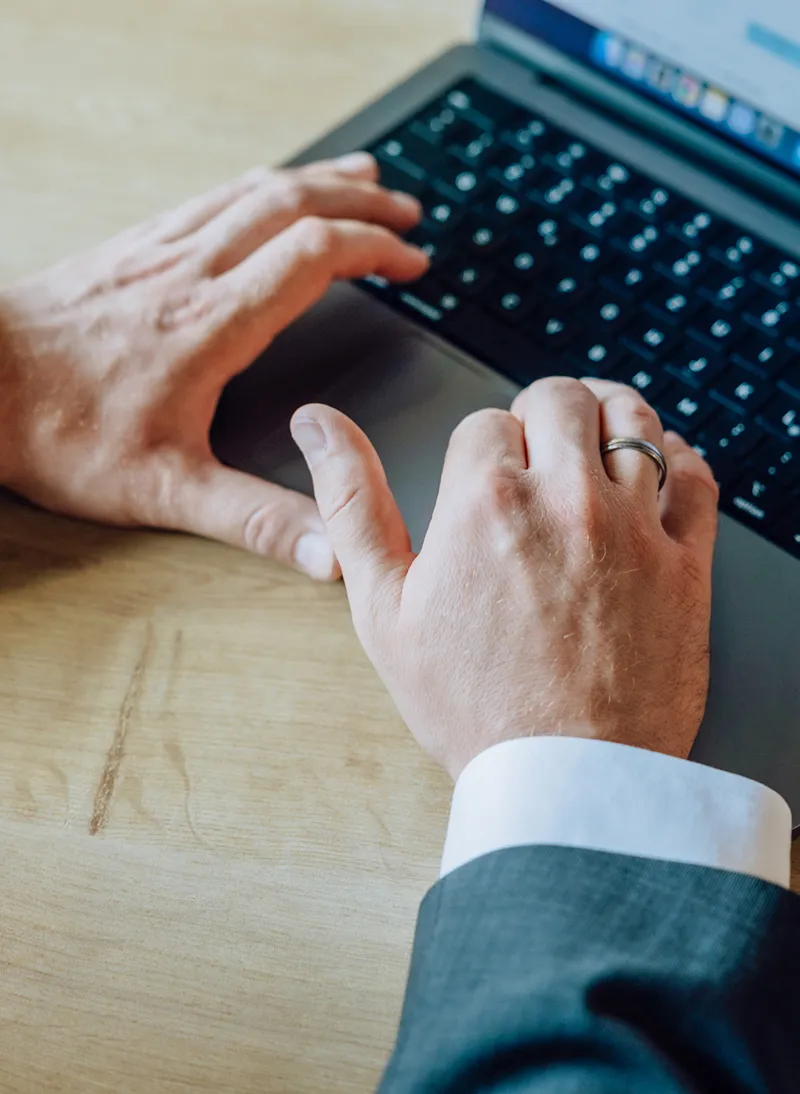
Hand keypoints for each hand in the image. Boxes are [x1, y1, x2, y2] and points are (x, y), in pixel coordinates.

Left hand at [0, 154, 426, 579]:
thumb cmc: (59, 433)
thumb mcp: (165, 492)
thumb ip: (255, 521)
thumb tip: (332, 553)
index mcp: (213, 323)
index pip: (314, 255)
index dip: (374, 250)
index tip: (414, 262)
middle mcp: (190, 271)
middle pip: (291, 204)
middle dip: (359, 203)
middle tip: (405, 213)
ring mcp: (157, 250)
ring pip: (250, 190)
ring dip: (313, 180)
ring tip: (358, 178)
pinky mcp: (129, 248)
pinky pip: (208, 198)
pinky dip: (255, 186)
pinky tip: (262, 194)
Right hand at [291, 378, 718, 778]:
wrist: (567, 783)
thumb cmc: (474, 709)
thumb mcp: (382, 609)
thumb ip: (350, 501)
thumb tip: (316, 424)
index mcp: (485, 502)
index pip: (484, 421)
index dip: (479, 449)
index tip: (482, 484)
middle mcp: (565, 499)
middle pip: (559, 399)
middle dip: (539, 418)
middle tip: (534, 459)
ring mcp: (633, 527)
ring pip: (630, 417)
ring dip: (605, 421)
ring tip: (588, 453)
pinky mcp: (687, 562)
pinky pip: (696, 474)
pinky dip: (674, 460)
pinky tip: (651, 478)